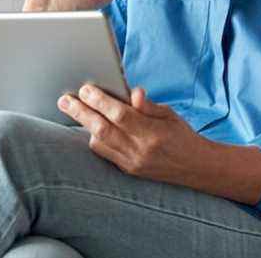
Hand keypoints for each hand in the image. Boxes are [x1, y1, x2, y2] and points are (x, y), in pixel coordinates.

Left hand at [57, 85, 207, 185]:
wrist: (196, 168)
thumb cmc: (182, 135)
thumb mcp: (170, 115)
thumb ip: (149, 105)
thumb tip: (133, 92)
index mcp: (153, 133)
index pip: (120, 115)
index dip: (100, 101)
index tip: (85, 88)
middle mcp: (140, 151)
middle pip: (103, 130)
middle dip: (80, 113)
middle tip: (64, 100)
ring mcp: (133, 163)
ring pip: (99, 144)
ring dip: (84, 125)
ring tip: (73, 109)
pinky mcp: (128, 171)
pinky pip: (105, 154)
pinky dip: (95, 139)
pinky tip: (89, 126)